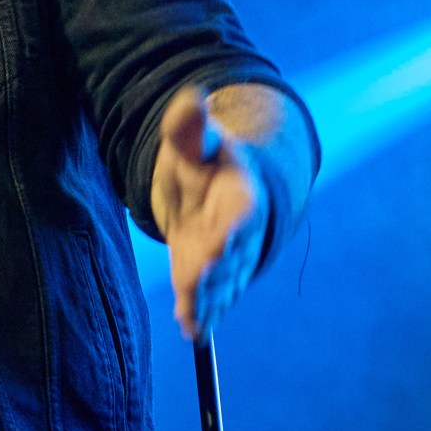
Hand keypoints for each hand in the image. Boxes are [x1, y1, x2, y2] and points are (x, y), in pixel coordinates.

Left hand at [151, 86, 269, 340]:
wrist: (212, 192)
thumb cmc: (202, 164)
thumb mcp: (191, 142)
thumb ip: (188, 127)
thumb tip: (189, 98)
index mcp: (241, 195)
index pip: (242, 213)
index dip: (232, 227)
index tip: (223, 237)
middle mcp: (238, 234)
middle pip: (230, 254)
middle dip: (218, 268)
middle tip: (201, 278)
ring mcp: (224, 261)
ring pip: (219, 283)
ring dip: (209, 299)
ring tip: (194, 316)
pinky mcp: (207, 279)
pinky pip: (207, 299)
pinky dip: (200, 316)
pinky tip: (192, 332)